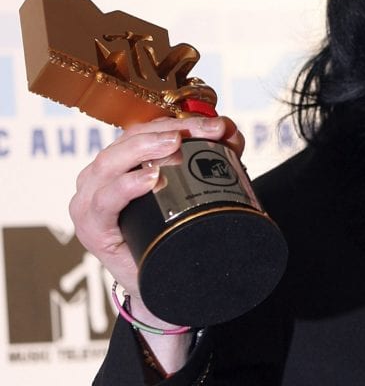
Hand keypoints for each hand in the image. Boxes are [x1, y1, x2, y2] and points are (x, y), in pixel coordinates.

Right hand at [69, 116, 244, 300]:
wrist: (163, 283)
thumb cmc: (172, 229)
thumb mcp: (195, 186)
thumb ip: (213, 155)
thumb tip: (231, 130)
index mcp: (121, 159)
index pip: (149, 129)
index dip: (183, 122)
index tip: (218, 126)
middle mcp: (100, 175)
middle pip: (129, 139)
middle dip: (167, 131)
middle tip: (200, 132)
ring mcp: (91, 200)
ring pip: (109, 162)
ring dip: (144, 149)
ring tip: (174, 145)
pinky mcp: (92, 228)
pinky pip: (103, 201)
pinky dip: (125, 186)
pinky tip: (149, 179)